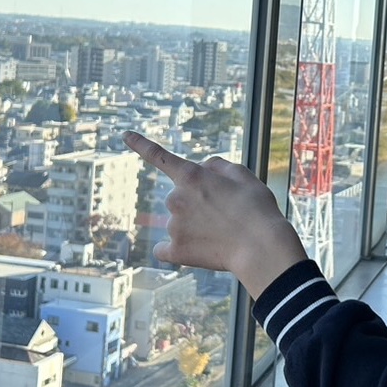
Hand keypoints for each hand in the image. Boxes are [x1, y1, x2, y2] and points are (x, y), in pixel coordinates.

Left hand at [122, 131, 306, 298]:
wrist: (261, 247)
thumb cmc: (256, 208)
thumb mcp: (243, 174)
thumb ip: (217, 166)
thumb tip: (203, 170)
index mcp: (191, 176)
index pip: (159, 156)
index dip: (141, 144)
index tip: (125, 135)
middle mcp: (175, 199)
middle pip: (180, 197)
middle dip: (197, 202)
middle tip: (225, 212)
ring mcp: (173, 226)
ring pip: (179, 222)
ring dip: (194, 225)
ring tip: (222, 233)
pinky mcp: (176, 251)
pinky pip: (165, 249)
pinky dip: (176, 249)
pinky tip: (194, 251)